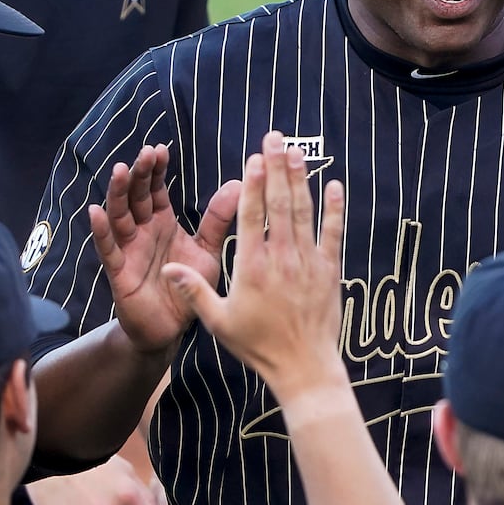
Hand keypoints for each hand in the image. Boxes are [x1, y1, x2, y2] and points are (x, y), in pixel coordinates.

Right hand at [87, 144, 240, 355]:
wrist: (171, 329)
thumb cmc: (188, 286)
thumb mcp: (207, 250)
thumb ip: (217, 220)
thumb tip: (239, 182)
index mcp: (162, 223)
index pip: (156, 189)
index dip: (157, 170)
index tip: (162, 149)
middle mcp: (142, 231)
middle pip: (137, 196)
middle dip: (140, 174)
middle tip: (146, 153)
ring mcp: (128, 249)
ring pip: (120, 215)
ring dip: (118, 193)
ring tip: (121, 170)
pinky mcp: (119, 272)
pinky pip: (107, 248)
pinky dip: (101, 230)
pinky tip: (96, 212)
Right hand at [168, 131, 346, 401]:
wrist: (302, 366)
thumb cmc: (257, 345)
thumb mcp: (218, 321)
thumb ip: (194, 291)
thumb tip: (169, 268)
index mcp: (251, 266)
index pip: (251, 215)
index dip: (253, 184)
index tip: (253, 158)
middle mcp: (281, 258)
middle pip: (279, 203)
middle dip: (276, 167)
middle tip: (275, 137)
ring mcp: (307, 262)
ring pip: (304, 212)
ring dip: (300, 179)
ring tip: (297, 152)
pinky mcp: (329, 271)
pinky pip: (333, 233)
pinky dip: (334, 209)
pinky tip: (334, 186)